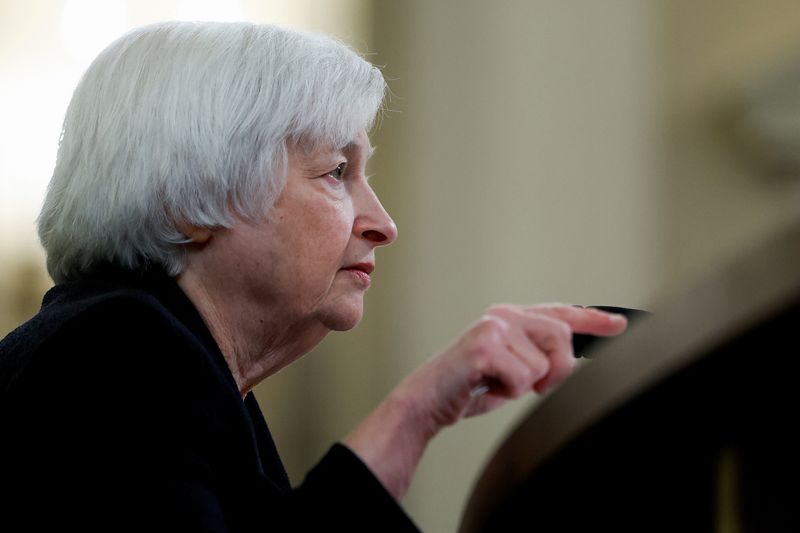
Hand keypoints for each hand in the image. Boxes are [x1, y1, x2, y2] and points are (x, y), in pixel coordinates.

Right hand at [344, 303, 626, 499]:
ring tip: (497, 382)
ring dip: (526, 384)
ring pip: (545, 362)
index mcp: (510, 318)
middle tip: (531, 387)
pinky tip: (485, 385)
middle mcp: (504, 316)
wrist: (427, 400)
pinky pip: (524, 377)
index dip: (592, 319)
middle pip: (561, 336)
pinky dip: (508, 391)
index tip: (619, 324)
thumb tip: (580, 364)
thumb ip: (542, 362)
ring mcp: (494, 327)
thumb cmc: (467, 387)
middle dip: (557, 370)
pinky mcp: (485, 345)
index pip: (560, 313)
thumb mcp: (513, 372)